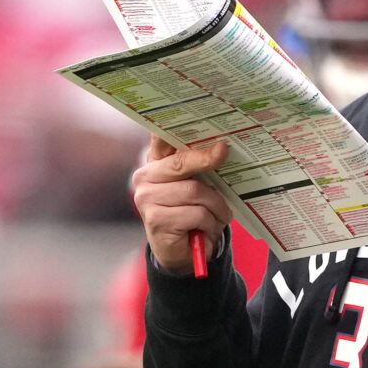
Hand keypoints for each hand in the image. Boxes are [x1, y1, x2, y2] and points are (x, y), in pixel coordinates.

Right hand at [131, 137, 229, 274]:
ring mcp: (147, 199)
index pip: (160, 138)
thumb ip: (198, 166)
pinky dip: (209, 223)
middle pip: (181, 163)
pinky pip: (196, 213)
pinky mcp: (156, 220)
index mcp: (154, 163)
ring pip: (195, 192)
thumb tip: (220, 146)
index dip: (174, 126)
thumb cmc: (191, 213)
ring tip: (218, 217)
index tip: (186, 115)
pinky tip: (205, 230)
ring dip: (216, 207)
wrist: (182, 253)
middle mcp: (145, 177)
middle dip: (206, 159)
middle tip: (223, 151)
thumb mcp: (196, 186)